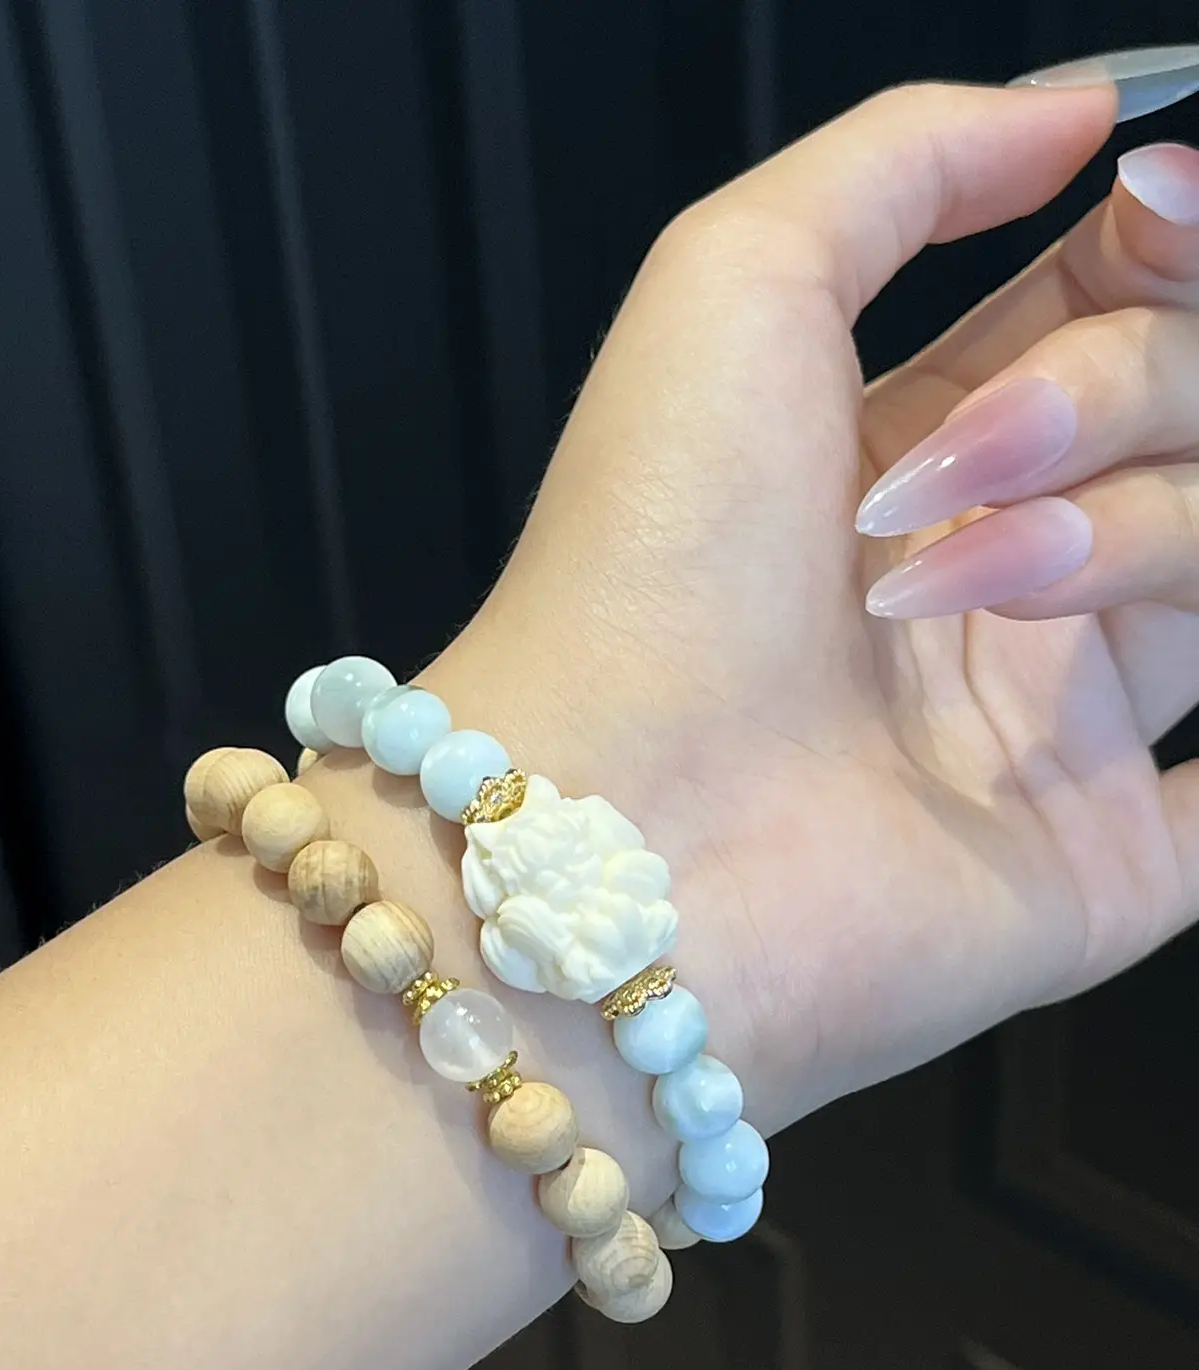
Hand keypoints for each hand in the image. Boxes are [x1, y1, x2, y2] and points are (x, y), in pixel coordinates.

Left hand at [430, 82, 1198, 1134]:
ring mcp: (1060, 734)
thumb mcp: (733, 282)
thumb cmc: (647, 563)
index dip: (1162, 252)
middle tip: (967, 456)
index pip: (1119, 320)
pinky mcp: (1100, 871)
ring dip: (1144, 530)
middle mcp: (1006, 587)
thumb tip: (1084, 109)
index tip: (1145, 211)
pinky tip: (1191, 704)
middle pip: (1190, 421)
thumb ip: (901, 164)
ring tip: (963, 585)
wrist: (617, 825)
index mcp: (926, 456)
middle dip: (1112, 392)